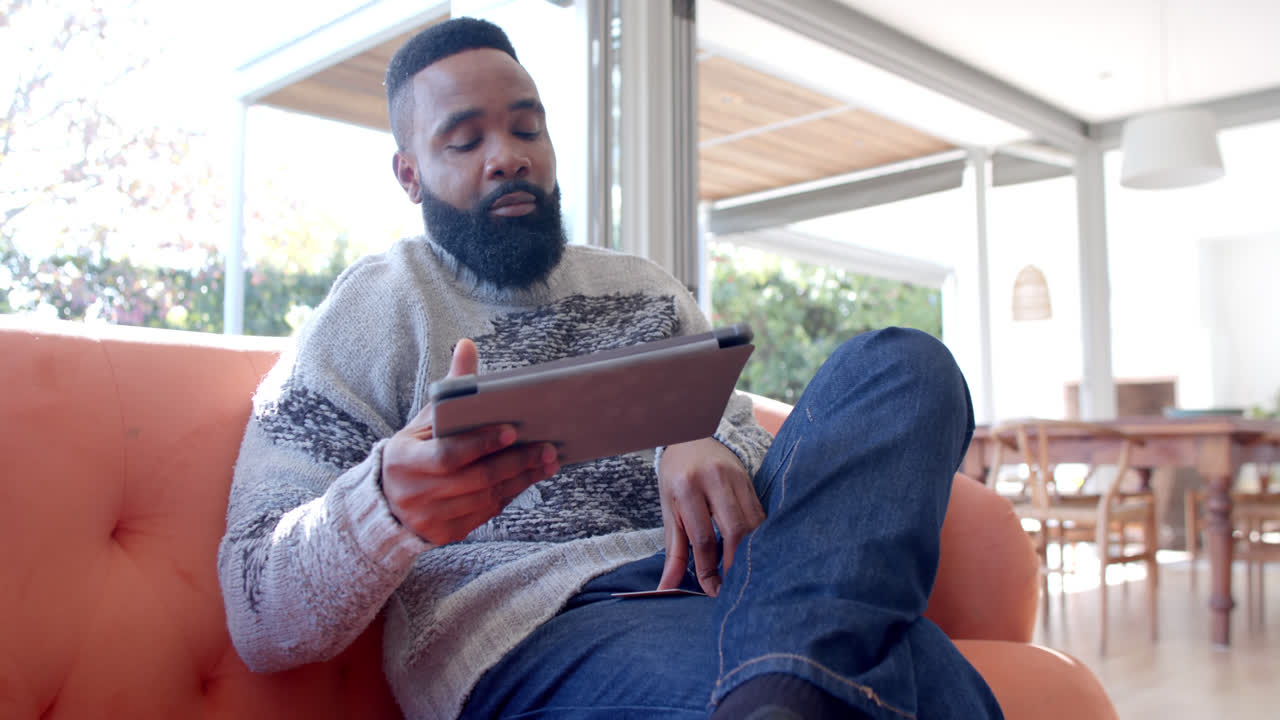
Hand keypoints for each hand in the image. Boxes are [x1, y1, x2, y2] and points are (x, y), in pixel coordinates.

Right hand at [381, 339, 559, 544]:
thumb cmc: (415, 451)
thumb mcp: (424, 420)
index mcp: (404, 460)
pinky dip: (510, 495)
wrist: (387, 503)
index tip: (512, 431)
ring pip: (486, 500)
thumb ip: (450, 388)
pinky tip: (529, 478)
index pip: (449, 455)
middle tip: (548, 447)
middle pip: (476, 480)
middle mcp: (415, 492)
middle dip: (516, 463)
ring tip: (548, 461)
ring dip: (521, 480)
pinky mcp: (445, 534)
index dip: (482, 444)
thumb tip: (467, 345)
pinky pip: (486, 514)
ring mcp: (430, 518)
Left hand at [656, 437, 763, 596]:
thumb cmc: (676, 476)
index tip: (712, 590)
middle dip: (736, 563)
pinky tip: (752, 552)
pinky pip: (760, 515)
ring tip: (743, 573)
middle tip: (732, 586)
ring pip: (753, 524)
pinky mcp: (751, 480)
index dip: (709, 569)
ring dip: (750, 552)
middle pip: (735, 530)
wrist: (692, 436)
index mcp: (688, 488)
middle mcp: (715, 480)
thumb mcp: (668, 510)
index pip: (703, 538)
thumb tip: (667, 588)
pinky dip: (758, 537)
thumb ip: (673, 551)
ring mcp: (737, 478)